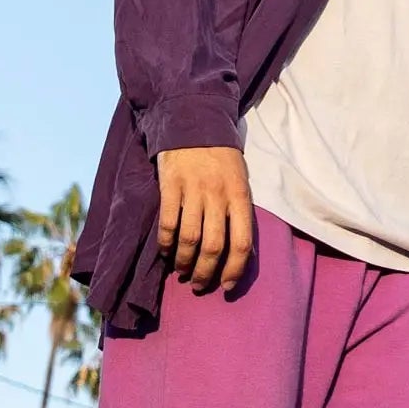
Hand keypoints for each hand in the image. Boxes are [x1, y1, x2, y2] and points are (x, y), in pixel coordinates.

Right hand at [156, 146, 253, 292]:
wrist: (195, 121)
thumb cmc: (221, 159)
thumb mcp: (240, 182)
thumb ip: (240, 213)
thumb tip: (243, 254)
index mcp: (240, 196)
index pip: (242, 242)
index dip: (234, 270)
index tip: (226, 287)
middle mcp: (218, 195)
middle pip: (214, 246)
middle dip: (205, 272)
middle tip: (198, 283)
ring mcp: (193, 190)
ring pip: (189, 239)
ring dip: (184, 262)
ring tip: (181, 270)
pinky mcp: (170, 185)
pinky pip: (167, 222)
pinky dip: (165, 243)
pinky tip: (166, 251)